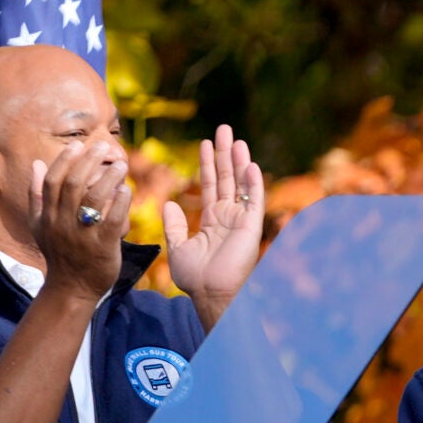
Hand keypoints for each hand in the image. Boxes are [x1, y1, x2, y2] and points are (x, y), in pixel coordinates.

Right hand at [28, 141, 131, 302]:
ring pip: (93, 199)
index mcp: (47, 215)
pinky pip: (112, 220)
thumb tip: (36, 163)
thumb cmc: (58, 252)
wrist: (71, 288)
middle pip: (74, 185)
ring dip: (108, 178)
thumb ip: (37, 194)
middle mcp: (61, 222)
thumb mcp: (39, 224)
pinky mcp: (102, 247)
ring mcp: (82, 235)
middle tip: (104, 147)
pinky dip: (120, 203)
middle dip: (89, 162)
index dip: (65, 160)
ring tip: (122, 165)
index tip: (79, 145)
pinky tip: (126, 190)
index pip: (54, 181)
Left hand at [164, 126, 265, 327]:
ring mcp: (241, 220)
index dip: (207, 163)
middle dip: (225, 153)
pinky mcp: (251, 227)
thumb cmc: (194, 277)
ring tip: (235, 139)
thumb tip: (169, 202)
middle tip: (224, 129)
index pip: (210, 184)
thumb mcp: (177, 246)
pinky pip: (253, 201)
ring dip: (238, 161)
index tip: (205, 143)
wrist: (208, 293)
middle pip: (226, 178)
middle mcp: (228, 216)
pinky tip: (250, 164)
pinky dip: (252, 183)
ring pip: (240, 184)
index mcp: (212, 220)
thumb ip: (174, 224)